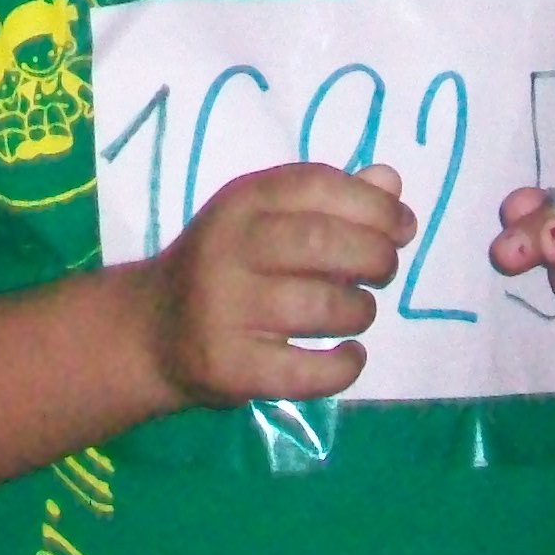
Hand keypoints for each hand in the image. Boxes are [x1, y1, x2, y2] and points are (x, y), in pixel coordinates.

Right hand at [131, 163, 413, 407]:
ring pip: (321, 307)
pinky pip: (307, 371)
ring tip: (357, 312)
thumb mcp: (264, 220)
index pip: (317, 185)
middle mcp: (228, 248)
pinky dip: (344, 366)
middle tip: (382, 272)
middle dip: (375, 256)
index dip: (373, 204)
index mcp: (241, 202)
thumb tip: (391, 182)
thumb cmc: (226, 267)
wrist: (152, 332)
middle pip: (322, 242)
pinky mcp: (229, 366)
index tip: (401, 227)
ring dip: (360, 311)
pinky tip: (348, 356)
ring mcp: (224, 309)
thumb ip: (328, 201)